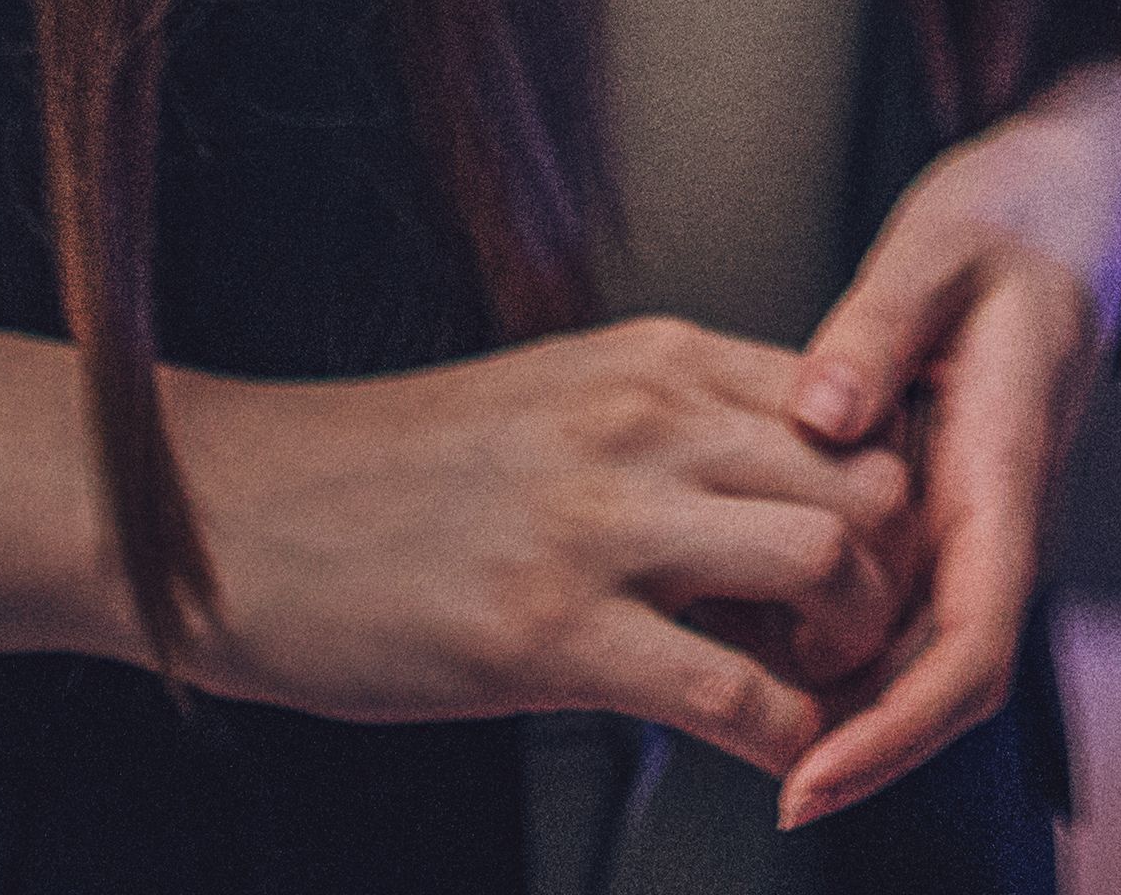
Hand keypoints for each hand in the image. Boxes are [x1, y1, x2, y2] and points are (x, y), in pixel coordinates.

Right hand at [156, 320, 916, 773]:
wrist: (227, 509)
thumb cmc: (386, 474)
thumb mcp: (555, 403)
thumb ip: (675, 431)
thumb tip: (780, 498)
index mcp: (655, 361)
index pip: (856, 405)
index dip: (889, 497)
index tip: (871, 563)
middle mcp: (646, 421)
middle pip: (872, 476)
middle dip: (893, 575)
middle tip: (853, 640)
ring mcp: (600, 525)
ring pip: (831, 562)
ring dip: (849, 649)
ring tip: (806, 690)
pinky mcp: (547, 633)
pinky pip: (736, 691)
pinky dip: (783, 740)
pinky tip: (764, 759)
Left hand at [760, 66, 1120, 826]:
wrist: (1067, 210)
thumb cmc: (1012, 225)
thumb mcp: (940, 244)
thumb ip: (878, 324)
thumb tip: (821, 412)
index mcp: (1007, 470)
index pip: (971, 647)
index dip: (893, 730)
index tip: (809, 779)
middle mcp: (998, 522)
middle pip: (930, 680)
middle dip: (840, 739)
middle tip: (720, 745)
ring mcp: (972, 524)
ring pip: (903, 653)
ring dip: (820, 690)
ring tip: (701, 675)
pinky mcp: (940, 511)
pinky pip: (884, 601)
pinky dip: (815, 627)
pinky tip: (733, 609)